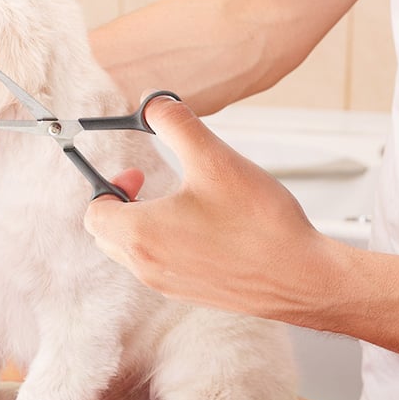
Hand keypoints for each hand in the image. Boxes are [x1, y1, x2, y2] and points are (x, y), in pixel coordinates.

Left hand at [82, 94, 345, 320]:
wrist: (303, 278)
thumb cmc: (260, 224)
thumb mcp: (215, 158)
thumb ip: (177, 124)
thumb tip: (154, 104)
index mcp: (141, 235)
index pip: (94, 213)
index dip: (108, 186)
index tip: (138, 173)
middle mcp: (147, 266)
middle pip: (107, 235)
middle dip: (122, 204)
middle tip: (151, 185)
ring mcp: (168, 285)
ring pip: (132, 253)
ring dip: (144, 223)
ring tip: (183, 202)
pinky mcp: (191, 295)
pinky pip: (160, 267)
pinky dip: (166, 244)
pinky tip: (205, 226)